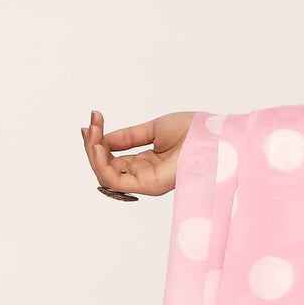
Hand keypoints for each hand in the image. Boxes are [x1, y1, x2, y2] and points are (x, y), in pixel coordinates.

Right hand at [80, 110, 195, 197]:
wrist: (214, 135)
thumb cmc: (193, 132)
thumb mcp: (153, 130)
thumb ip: (127, 137)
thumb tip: (104, 138)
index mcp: (146, 164)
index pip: (113, 160)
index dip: (99, 141)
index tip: (93, 119)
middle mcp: (145, 176)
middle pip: (106, 168)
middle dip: (93, 145)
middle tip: (89, 123)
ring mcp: (147, 182)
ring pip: (107, 176)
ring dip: (93, 153)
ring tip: (92, 132)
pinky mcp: (149, 185)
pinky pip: (116, 180)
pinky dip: (102, 163)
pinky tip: (98, 146)